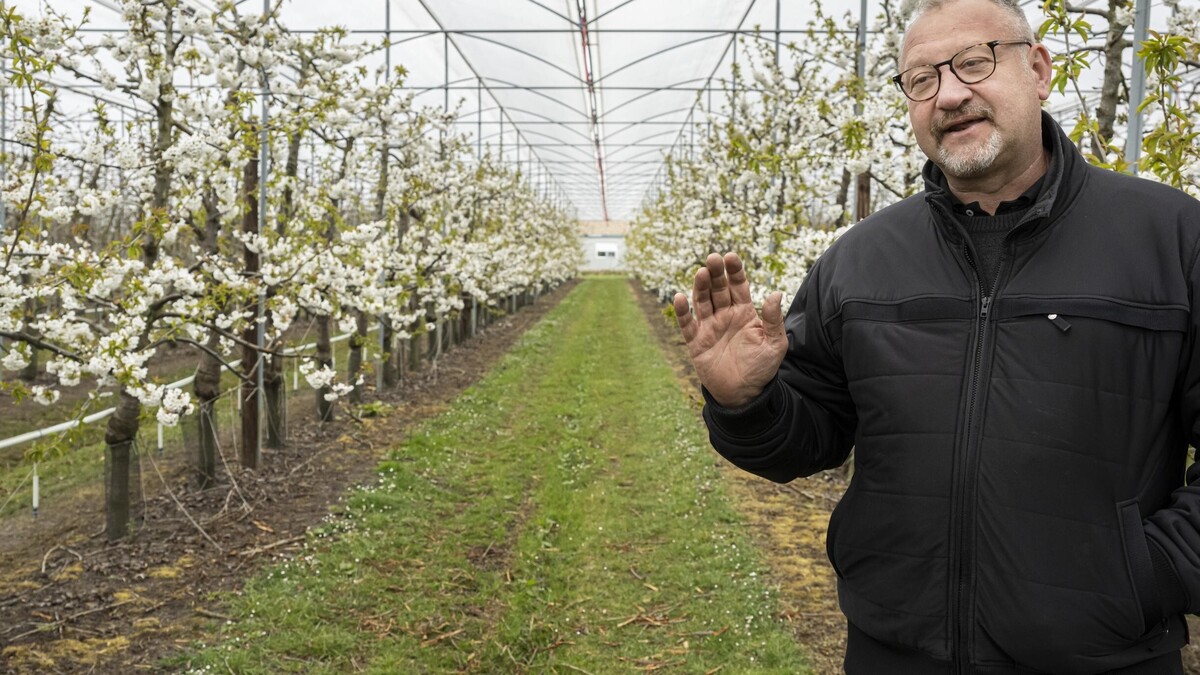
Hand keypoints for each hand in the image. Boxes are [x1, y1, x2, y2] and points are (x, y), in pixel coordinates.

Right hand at [673, 252, 786, 407]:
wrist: (743, 395)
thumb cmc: (761, 369)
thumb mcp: (775, 344)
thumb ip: (774, 319)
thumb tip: (776, 293)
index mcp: (745, 313)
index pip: (738, 286)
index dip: (735, 271)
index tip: (731, 257)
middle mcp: (725, 316)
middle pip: (718, 289)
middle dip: (716, 273)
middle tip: (713, 259)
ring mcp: (709, 327)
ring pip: (702, 301)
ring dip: (700, 287)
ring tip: (701, 272)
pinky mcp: (696, 342)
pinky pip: (687, 324)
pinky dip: (683, 311)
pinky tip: (680, 298)